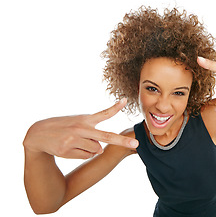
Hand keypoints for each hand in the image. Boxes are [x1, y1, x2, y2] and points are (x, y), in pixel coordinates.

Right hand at [23, 99, 138, 158]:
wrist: (38, 133)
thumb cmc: (63, 126)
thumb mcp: (78, 122)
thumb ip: (93, 133)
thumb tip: (101, 149)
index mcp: (85, 119)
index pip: (103, 113)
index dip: (115, 107)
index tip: (125, 101)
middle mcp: (81, 128)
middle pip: (106, 136)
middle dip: (122, 141)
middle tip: (135, 144)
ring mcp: (74, 140)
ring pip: (96, 150)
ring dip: (91, 148)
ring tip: (76, 141)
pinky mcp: (67, 150)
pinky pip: (85, 156)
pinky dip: (83, 154)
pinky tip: (70, 147)